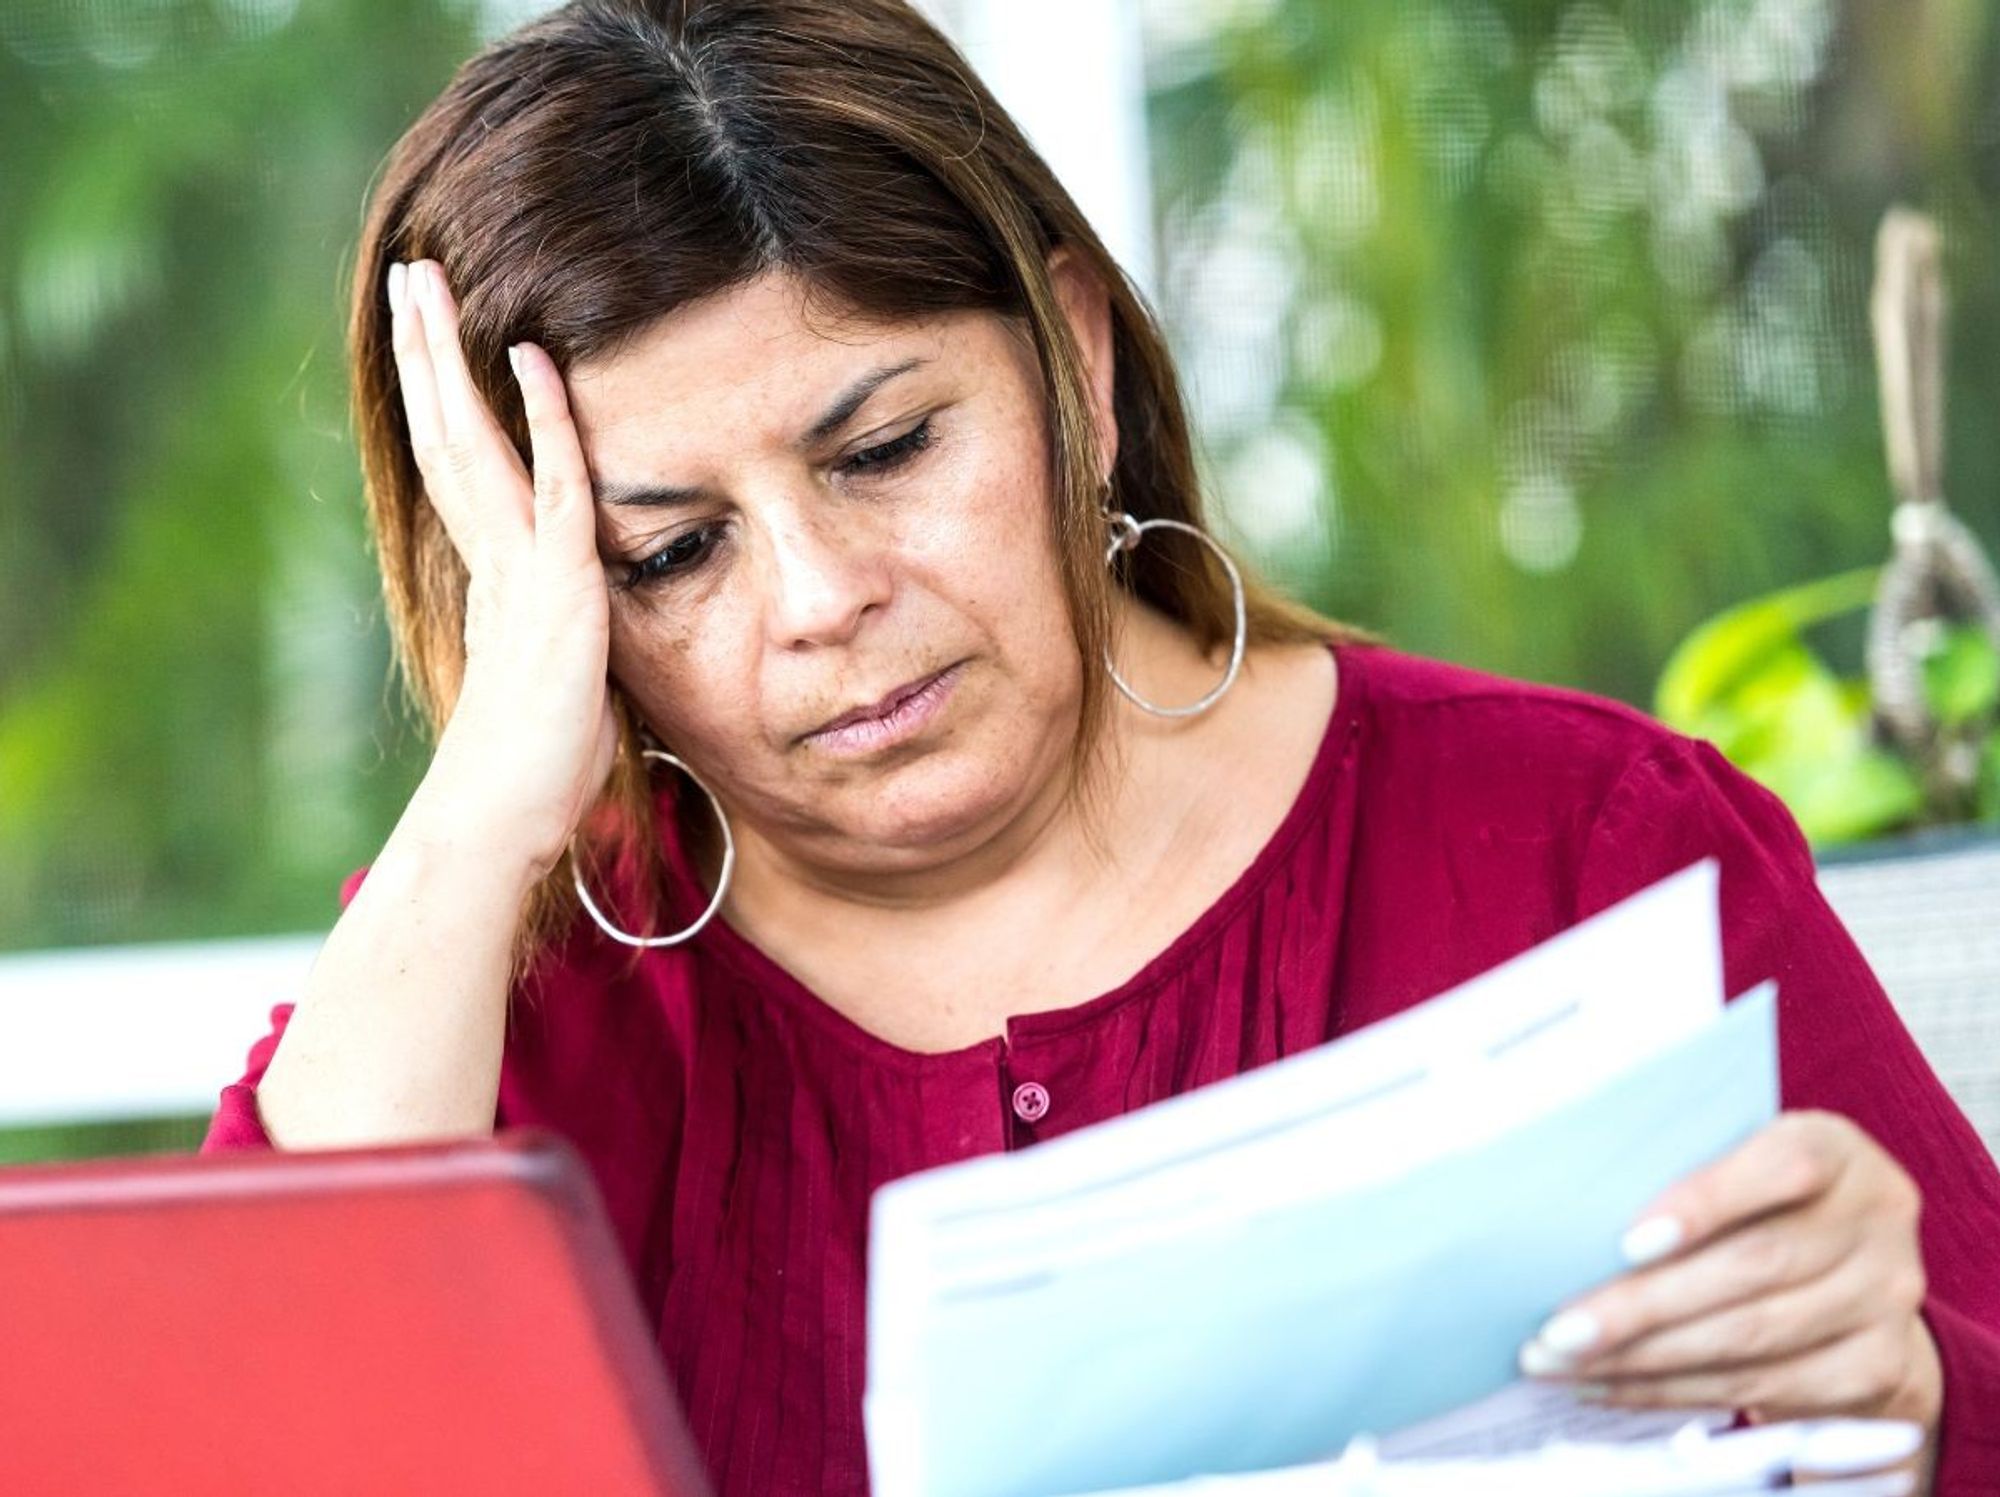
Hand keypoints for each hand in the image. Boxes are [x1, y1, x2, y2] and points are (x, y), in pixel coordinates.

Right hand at [388, 258, 618, 876]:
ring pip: (476, 443)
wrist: (499, 824)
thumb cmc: (536, 775)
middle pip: (448, 434)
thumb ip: (565, 640)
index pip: (462, 467)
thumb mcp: (562, 685)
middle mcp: (495, 562)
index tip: (433, 338)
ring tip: (428, 284)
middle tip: (410, 275)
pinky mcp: (555, 594)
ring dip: (452, 360)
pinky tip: (534, 364)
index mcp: (495, 578)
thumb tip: (579, 636)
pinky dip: (545, 425)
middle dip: (427, 354)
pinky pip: (556, 490)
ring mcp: (519, 573)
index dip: (446, 399)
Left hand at [1519, 1111, 1940, 1470]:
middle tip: (1557, 1332)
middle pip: (1754, 1267)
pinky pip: (1767, 1389)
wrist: (1855, 1272)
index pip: (1781, 1166)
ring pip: (1753, 1339)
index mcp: (1835, 1148)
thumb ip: (1677, 1166)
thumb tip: (1561, 1197)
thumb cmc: (1757, 1199)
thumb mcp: (1734, 1158)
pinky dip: (1679, 1393)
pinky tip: (1613, 1386)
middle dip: (1642, 1306)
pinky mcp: (1877, 1367)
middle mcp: (1875, 1219)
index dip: (1705, 1203)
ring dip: (1645, 1361)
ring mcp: (1886, 1297)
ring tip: (1564, 1364)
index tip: (1627, 1242)